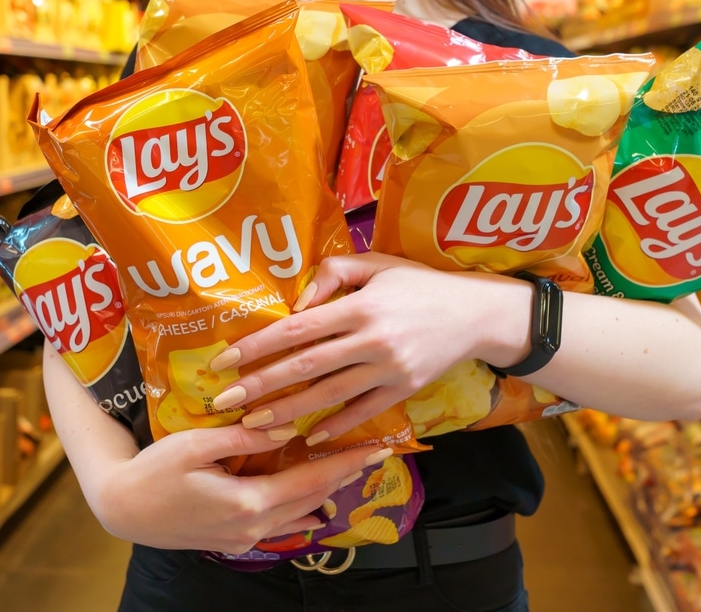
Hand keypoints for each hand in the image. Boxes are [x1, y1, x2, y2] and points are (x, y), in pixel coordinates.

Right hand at [93, 424, 391, 552]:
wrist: (122, 509)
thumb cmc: (154, 471)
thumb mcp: (196, 444)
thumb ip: (244, 438)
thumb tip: (288, 429)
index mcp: (248, 501)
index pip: (311, 480)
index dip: (346, 464)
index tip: (377, 450)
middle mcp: (252, 526)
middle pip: (311, 499)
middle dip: (344, 476)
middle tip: (373, 456)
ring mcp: (243, 537)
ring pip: (298, 514)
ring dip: (325, 493)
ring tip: (350, 472)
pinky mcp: (233, 539)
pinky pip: (279, 525)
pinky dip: (300, 510)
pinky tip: (313, 503)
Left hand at [208, 252, 533, 441]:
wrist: (475, 313)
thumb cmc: (420, 283)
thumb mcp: (377, 264)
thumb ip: (332, 274)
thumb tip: (296, 302)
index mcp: (360, 306)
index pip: (297, 329)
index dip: (257, 346)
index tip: (225, 360)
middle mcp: (372, 340)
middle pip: (306, 367)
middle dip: (261, 385)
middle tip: (225, 401)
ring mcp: (389, 370)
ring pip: (330, 395)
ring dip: (289, 412)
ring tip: (254, 423)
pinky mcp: (404, 390)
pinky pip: (363, 412)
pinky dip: (336, 425)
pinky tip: (309, 435)